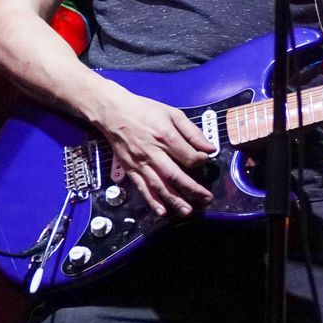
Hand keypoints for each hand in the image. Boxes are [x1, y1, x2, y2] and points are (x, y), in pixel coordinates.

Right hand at [91, 87, 214, 217]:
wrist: (113, 112)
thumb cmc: (145, 111)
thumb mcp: (172, 113)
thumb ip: (192, 132)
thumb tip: (210, 148)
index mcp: (165, 136)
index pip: (188, 156)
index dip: (200, 162)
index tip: (206, 161)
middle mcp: (153, 152)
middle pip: (175, 175)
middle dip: (193, 189)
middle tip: (207, 199)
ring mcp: (140, 163)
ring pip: (159, 185)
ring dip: (174, 200)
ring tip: (188, 212)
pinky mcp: (130, 169)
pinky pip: (142, 187)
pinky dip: (152, 201)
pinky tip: (162, 211)